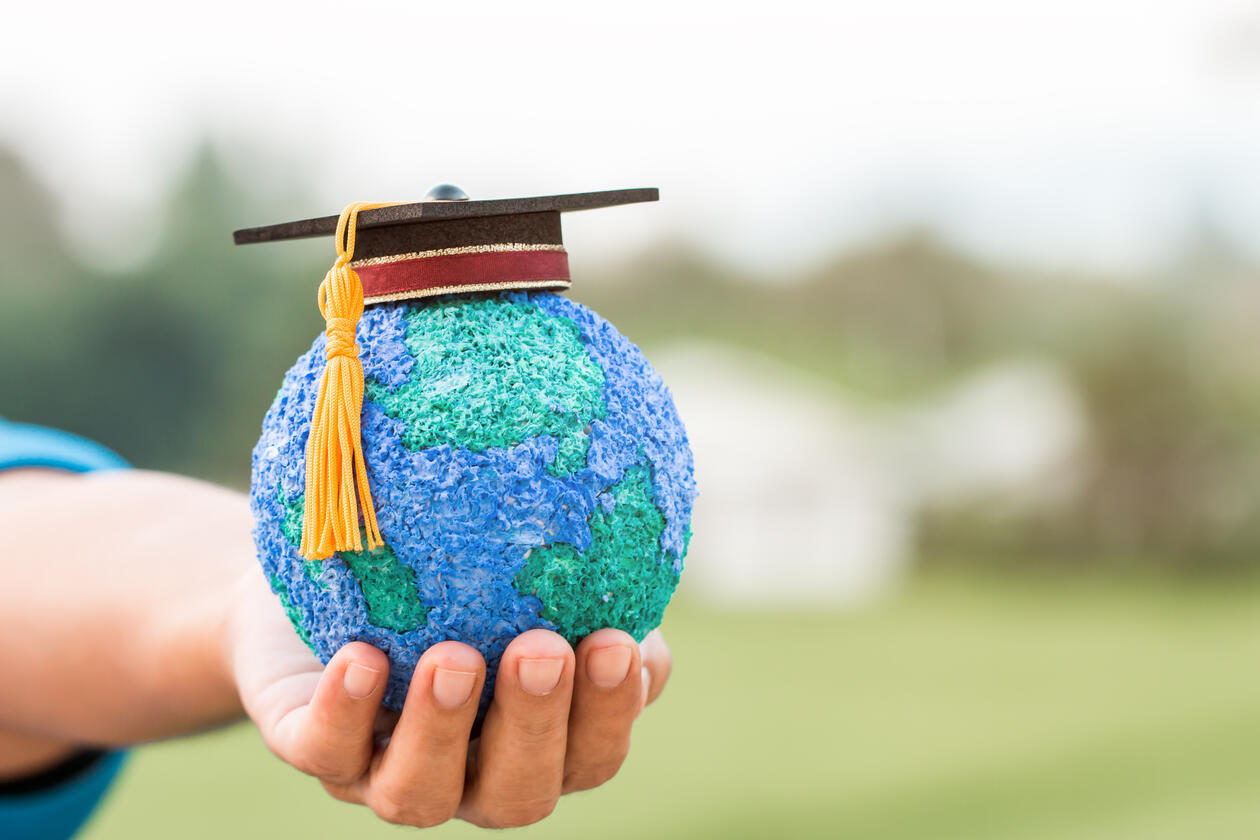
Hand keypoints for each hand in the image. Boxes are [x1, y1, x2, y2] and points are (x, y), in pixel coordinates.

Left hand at [227, 564, 671, 827]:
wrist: (326, 572)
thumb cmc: (449, 568)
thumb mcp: (519, 569)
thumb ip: (578, 584)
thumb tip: (641, 577)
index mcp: (533, 742)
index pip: (590, 754)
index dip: (610, 714)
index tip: (618, 643)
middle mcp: (466, 774)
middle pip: (517, 792)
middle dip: (535, 727)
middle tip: (543, 651)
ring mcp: (384, 772)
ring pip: (419, 794)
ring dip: (443, 730)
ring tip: (456, 657)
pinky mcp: (311, 747)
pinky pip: (323, 750)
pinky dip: (345, 711)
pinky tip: (365, 657)